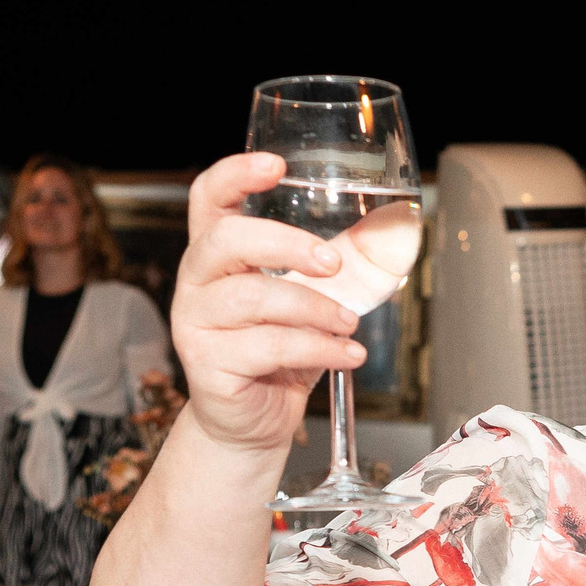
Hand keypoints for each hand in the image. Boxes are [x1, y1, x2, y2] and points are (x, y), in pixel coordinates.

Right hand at [171, 152, 366, 455]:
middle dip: (286, 245)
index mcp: (218, 254)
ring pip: (254, 299)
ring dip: (315, 308)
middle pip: (228, 241)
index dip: (235, 175)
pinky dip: (319, 349)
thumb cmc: (281, 353)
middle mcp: (197, 281)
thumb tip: (391, 231)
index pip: (209, 198)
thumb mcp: (311, 299)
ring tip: (349, 324)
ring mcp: (195, 322)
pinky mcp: (206, 363)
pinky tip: (346, 354)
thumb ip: (335, 265)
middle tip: (333, 264)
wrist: (256, 420)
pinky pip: (268, 346)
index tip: (276, 165)